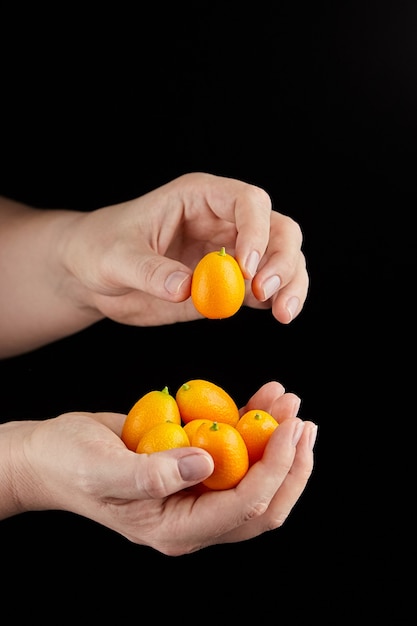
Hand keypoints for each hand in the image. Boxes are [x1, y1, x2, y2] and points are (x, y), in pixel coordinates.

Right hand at [3, 381, 316, 554]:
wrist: (53, 454)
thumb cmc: (68, 464)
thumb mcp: (101, 470)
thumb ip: (150, 475)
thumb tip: (206, 464)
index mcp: (176, 530)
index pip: (243, 508)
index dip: (276, 470)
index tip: (292, 430)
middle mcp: (193, 516)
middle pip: (263, 502)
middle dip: (292, 463)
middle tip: (304, 422)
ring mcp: (195, 492)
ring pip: (255, 475)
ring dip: (279, 440)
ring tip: (288, 401)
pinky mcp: (193, 465)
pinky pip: (235, 450)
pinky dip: (253, 424)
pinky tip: (263, 398)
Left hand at [64, 172, 307, 326]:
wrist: (95, 276)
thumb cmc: (101, 249)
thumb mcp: (116, 257)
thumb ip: (150, 271)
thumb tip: (185, 288)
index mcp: (200, 198)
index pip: (247, 201)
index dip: (256, 230)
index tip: (247, 266)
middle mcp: (224, 222)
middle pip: (278, 229)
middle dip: (282, 259)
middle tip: (267, 293)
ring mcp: (231, 253)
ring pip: (282, 259)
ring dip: (290, 283)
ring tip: (283, 313)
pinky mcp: (230, 284)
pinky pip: (264, 290)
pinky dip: (276, 302)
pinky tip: (276, 315)